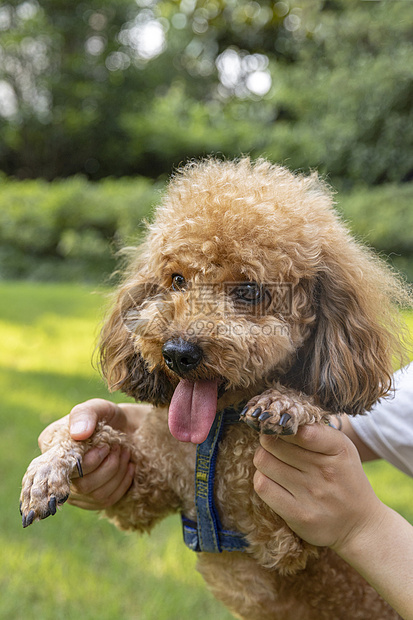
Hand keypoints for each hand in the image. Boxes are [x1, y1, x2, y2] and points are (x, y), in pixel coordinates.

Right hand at [38, 399, 147, 509]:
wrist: (127, 428)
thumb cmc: (107, 417)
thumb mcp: (97, 407)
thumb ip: (85, 414)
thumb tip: (78, 434)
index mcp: (51, 447)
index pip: (64, 468)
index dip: (89, 461)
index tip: (106, 445)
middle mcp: (59, 473)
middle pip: (82, 486)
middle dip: (108, 465)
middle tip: (118, 446)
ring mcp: (74, 490)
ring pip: (97, 495)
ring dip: (117, 472)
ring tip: (124, 452)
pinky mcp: (91, 500)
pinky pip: (107, 500)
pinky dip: (123, 482)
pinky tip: (129, 466)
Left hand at [253, 423, 382, 551]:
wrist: (360, 525)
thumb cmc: (344, 478)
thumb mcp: (341, 448)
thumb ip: (316, 430)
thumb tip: (283, 416)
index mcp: (338, 449)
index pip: (301, 429)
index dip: (283, 425)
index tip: (281, 426)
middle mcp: (325, 471)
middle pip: (273, 442)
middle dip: (268, 439)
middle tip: (273, 444)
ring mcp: (311, 494)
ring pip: (264, 461)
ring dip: (263, 458)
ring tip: (273, 461)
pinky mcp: (298, 515)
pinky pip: (263, 486)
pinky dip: (261, 478)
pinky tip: (271, 479)